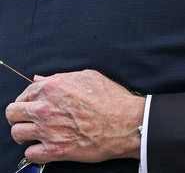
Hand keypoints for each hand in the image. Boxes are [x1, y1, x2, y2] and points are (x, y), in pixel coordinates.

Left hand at [5, 70, 144, 162]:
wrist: (124, 122)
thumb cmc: (111, 98)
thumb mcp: (88, 77)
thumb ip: (60, 77)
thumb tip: (40, 79)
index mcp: (53, 87)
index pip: (24, 93)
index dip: (27, 98)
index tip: (32, 103)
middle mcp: (46, 108)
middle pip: (13, 113)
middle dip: (19, 115)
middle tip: (30, 118)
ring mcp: (48, 130)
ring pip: (17, 133)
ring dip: (24, 133)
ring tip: (35, 133)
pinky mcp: (54, 150)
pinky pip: (30, 154)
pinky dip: (35, 151)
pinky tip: (45, 146)